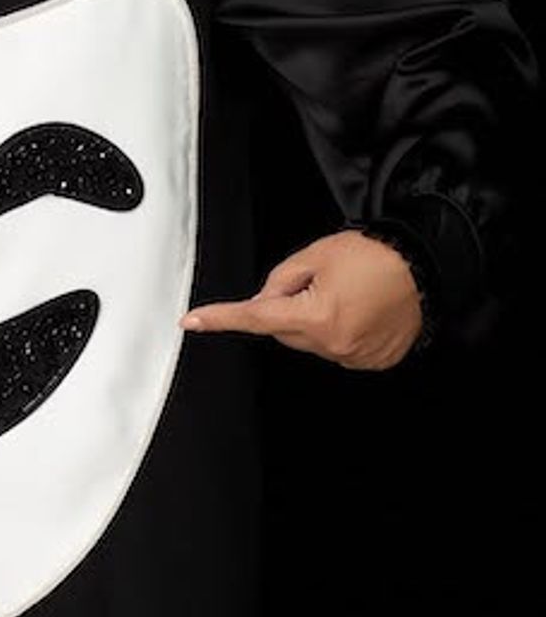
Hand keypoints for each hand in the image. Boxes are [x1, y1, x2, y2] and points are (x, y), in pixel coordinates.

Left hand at [177, 229, 425, 370]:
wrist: (424, 266)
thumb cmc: (375, 255)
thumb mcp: (315, 255)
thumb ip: (280, 280)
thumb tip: (264, 301)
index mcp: (316, 317)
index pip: (255, 318)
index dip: (220, 318)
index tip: (192, 321)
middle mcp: (334, 343)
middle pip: (283, 331)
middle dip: (287, 307)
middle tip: (314, 282)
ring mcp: (355, 356)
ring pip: (310, 341)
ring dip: (314, 320)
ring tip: (344, 292)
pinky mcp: (372, 361)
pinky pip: (338, 348)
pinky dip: (338, 330)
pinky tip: (357, 308)